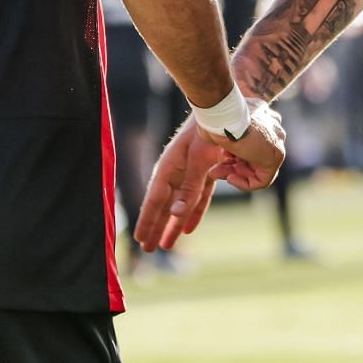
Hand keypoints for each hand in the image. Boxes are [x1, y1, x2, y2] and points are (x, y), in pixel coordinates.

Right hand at [134, 120, 233, 252]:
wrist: (223, 113)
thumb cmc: (207, 134)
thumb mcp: (198, 162)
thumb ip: (189, 189)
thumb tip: (175, 214)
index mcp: (168, 169)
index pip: (154, 202)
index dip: (147, 221)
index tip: (140, 239)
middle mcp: (175, 173)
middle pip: (163, 207)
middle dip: (156, 227)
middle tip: (147, 249)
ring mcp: (189, 174)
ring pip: (179, 206)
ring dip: (172, 225)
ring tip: (165, 245)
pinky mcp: (204, 173)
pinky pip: (196, 199)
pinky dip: (192, 214)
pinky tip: (188, 228)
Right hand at [202, 105, 285, 191]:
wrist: (223, 114)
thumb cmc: (215, 117)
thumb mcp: (219, 128)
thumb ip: (226, 138)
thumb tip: (224, 148)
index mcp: (261, 116)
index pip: (251, 143)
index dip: (232, 155)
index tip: (220, 157)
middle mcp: (272, 128)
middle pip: (253, 156)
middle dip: (231, 166)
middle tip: (214, 170)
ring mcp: (277, 141)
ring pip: (256, 168)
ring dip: (234, 174)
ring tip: (215, 172)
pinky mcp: (276, 156)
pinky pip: (263, 179)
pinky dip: (245, 183)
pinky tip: (230, 177)